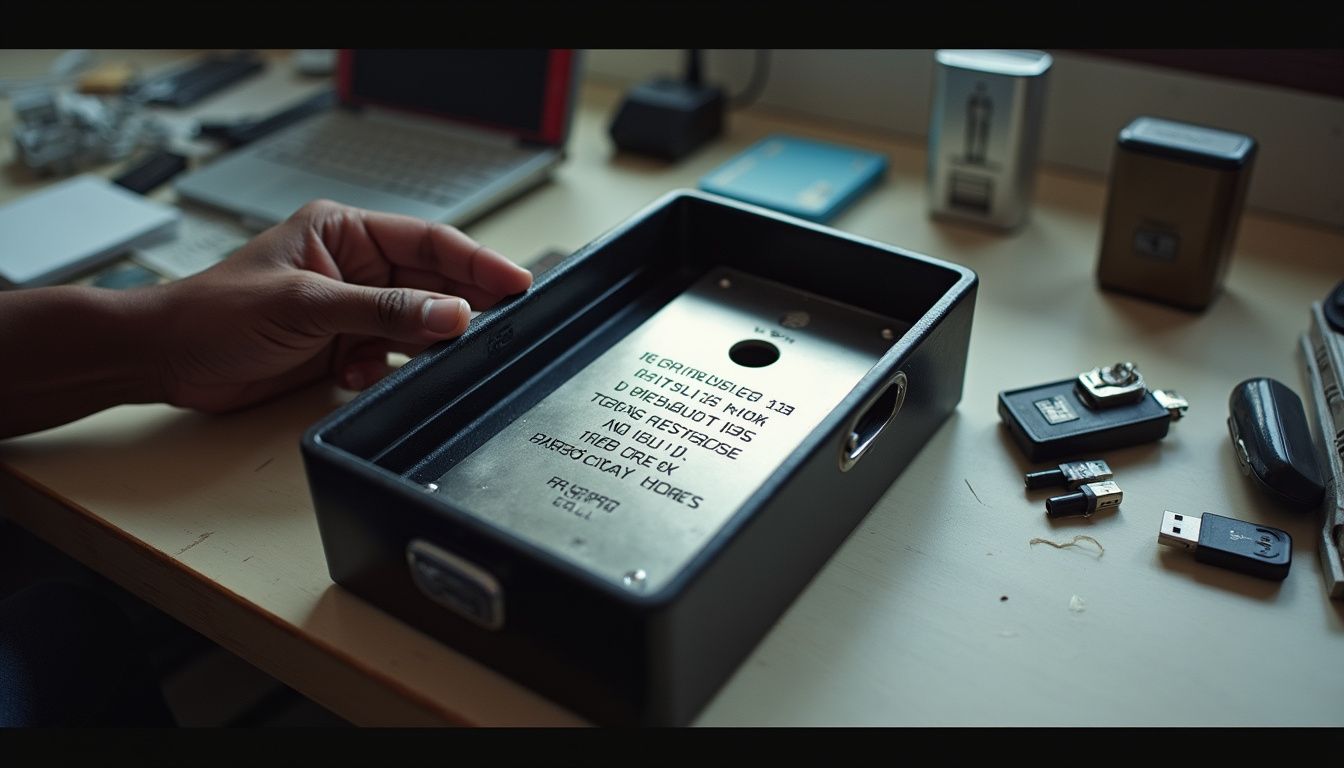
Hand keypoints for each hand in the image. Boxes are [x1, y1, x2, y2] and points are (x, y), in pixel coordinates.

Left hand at [151, 199, 531, 412]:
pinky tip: (360, 375)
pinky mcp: (340, 348)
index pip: (427, 243)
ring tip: (434, 359)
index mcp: (344, 232)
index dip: (477, 261)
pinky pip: (389, 358)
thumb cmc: (214, 312)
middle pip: (430, 285)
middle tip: (498, 327)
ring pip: (413, 326)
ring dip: (420, 346)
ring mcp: (348, 310)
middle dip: (458, 309)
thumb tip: (450, 313)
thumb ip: (383, 311)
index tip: (517, 282)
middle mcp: (352, 267)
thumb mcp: (305, 305)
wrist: (166, 361)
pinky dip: (384, 371)